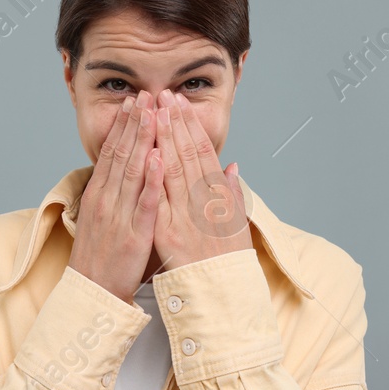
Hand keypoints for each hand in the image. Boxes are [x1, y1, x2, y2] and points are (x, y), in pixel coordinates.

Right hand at [67, 91, 160, 302]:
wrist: (92, 293)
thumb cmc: (100, 259)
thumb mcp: (101, 221)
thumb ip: (113, 196)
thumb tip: (122, 174)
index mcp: (99, 196)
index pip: (112, 153)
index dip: (123, 126)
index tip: (134, 102)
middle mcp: (106, 201)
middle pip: (121, 154)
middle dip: (134, 123)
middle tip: (144, 94)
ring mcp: (119, 216)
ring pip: (132, 171)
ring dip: (143, 140)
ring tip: (152, 113)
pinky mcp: (134, 234)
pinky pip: (144, 203)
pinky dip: (150, 179)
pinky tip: (157, 158)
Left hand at [150, 89, 249, 271]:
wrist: (219, 295)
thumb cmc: (226, 260)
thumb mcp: (236, 224)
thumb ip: (232, 193)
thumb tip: (232, 165)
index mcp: (217, 197)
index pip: (201, 153)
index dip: (190, 126)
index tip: (180, 103)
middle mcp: (203, 202)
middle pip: (187, 155)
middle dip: (174, 123)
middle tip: (164, 95)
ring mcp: (186, 217)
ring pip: (174, 172)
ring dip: (164, 140)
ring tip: (154, 112)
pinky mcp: (169, 234)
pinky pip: (160, 203)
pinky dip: (157, 180)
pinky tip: (152, 156)